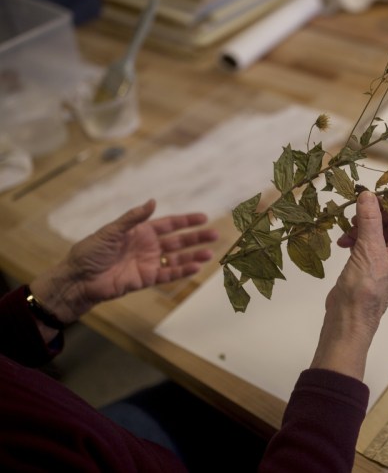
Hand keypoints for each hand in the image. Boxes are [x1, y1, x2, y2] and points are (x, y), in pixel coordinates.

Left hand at [30, 199, 217, 324]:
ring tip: (210, 253)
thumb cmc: (90, 252)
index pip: (169, 224)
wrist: (79, 279)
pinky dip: (182, 271)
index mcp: (141, 231)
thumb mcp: (111, 231)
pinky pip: (169, 274)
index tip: (203, 217)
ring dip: (194, 255)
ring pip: (177, 258)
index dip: (186, 221)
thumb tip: (153, 202)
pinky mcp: (147, 279)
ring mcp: (149, 263)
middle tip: (214, 235)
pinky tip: (195, 267)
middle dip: (196, 238)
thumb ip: (134, 218)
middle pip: (178, 241)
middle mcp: (149, 246)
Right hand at [311, 191, 387, 379]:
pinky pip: (363, 243)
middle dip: (367, 219)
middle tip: (352, 217)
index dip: (382, 207)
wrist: (348, 318)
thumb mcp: (368, 249)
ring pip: (372, 232)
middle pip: (385, 224)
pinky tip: (343, 243)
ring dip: (358, 229)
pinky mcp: (369, 265)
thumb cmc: (364, 289)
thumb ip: (369, 220)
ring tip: (346, 235)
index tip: (365, 196)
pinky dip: (353, 240)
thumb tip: (368, 195)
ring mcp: (384, 261)